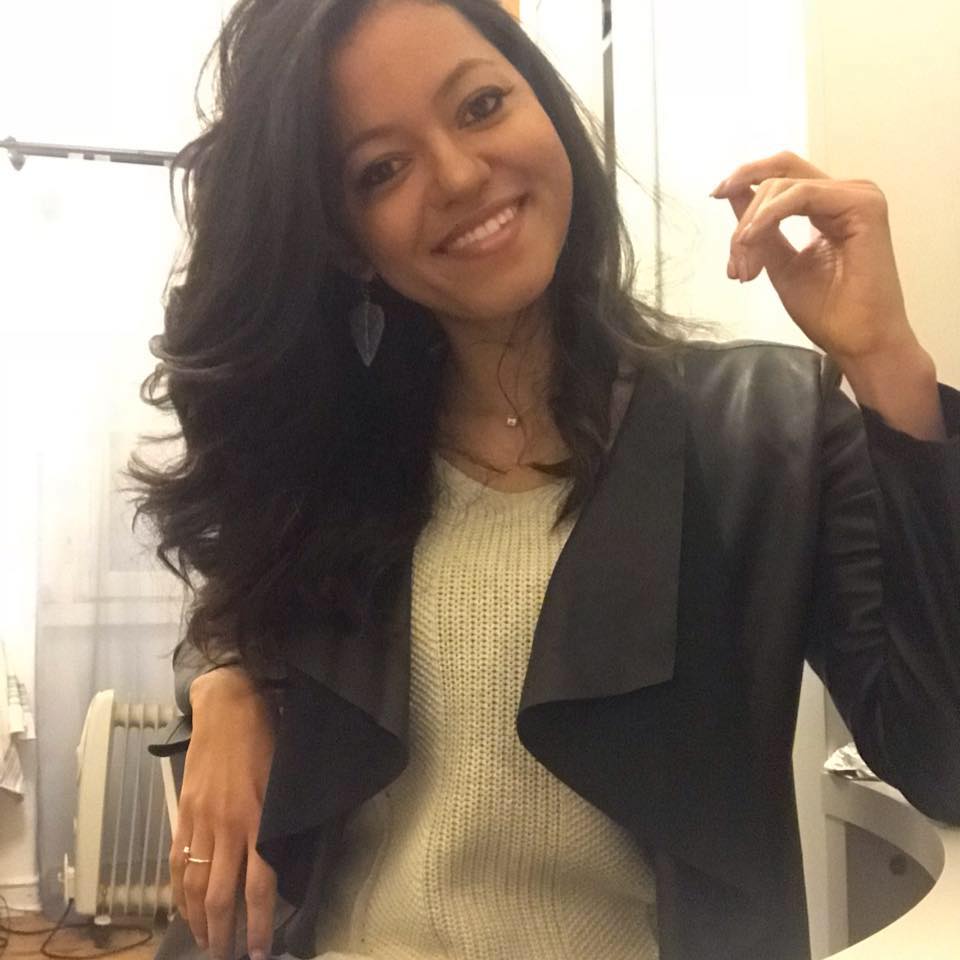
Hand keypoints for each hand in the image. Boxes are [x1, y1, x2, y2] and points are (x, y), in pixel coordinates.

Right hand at [170, 667, 276, 959]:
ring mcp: (202, 820)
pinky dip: (179, 889)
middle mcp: (229, 825)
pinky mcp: (184, 812)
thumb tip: (286, 859)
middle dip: (224, 933)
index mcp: (260, 817)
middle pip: (222, 894)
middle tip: (227, 956)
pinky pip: (178, 860)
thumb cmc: (267, 737)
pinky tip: (183, 907)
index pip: (260, 885)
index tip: (261, 951)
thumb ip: (284, 818)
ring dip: (198, 919)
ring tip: (205, 941)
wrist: (228, 706)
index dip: (260, 923)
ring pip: (195, 884)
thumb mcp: (286, 777)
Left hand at [711, 150, 920, 363]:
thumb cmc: (828, 312)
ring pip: (783, 185)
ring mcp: (858, 196)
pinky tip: (753, 239)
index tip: (715, 195)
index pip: (782, 175)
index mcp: (829, 205)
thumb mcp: (778, 263)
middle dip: (743, 198)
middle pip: (781, 169)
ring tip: (745, 267)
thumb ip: (760, 229)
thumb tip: (733, 194)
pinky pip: (801, 195)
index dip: (745, 179)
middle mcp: (846, 194)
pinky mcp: (864, 206)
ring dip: (751, 223)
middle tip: (731, 250)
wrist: (858, 343)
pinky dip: (768, 216)